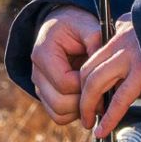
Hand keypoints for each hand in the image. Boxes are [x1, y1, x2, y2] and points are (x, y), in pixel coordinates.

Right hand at [32, 7, 103, 126]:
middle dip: (85, 101)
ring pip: (59, 114)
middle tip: (103, 91)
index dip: (86, 86)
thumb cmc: (76, 26)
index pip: (65, 83)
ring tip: (95, 95)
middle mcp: (36, 73)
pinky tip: (86, 99)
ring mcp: (39, 86)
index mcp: (43, 53)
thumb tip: (104, 66)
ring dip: (80, 110)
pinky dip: (74, 114)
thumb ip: (96, 41)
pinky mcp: (46, 96)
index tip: (103, 79)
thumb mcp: (87, 25)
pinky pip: (59, 117)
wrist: (63, 27)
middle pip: (60, 103)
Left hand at [80, 18, 140, 137]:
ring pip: (96, 83)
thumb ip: (128, 27)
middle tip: (83, 112)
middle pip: (88, 72)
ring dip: (88, 106)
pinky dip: (110, 117)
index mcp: (120, 34)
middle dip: (81, 95)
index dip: (84, 80)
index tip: (87, 95)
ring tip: (88, 122)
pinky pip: (120, 99)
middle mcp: (120, 45)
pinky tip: (104, 128)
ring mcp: (130, 58)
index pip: (92, 58)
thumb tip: (121, 28)